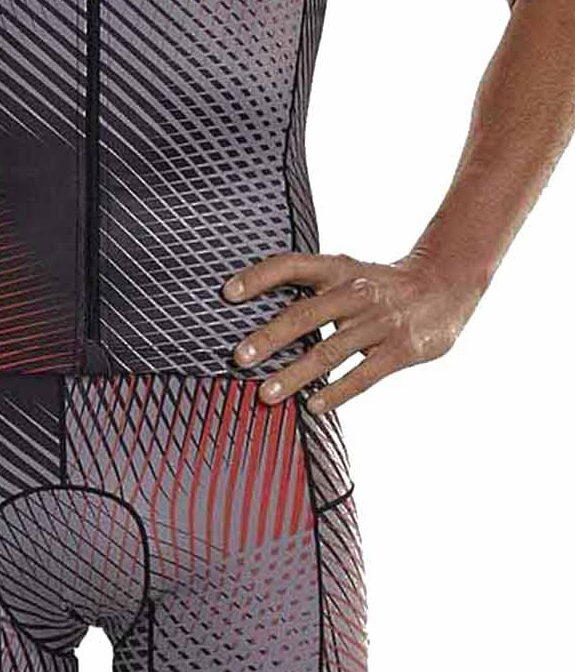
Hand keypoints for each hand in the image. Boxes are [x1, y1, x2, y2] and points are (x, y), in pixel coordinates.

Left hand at [221, 252, 479, 413]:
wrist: (445, 285)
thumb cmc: (381, 285)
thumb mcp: (350, 273)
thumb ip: (315, 291)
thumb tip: (263, 318)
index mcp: (338, 268)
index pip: (291, 265)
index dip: (258, 276)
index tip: (227, 294)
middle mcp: (356, 291)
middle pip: (305, 313)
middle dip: (269, 337)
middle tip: (238, 358)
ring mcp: (380, 321)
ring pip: (330, 351)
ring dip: (295, 375)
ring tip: (266, 394)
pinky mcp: (402, 349)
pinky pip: (363, 375)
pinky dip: (337, 392)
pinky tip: (314, 406)